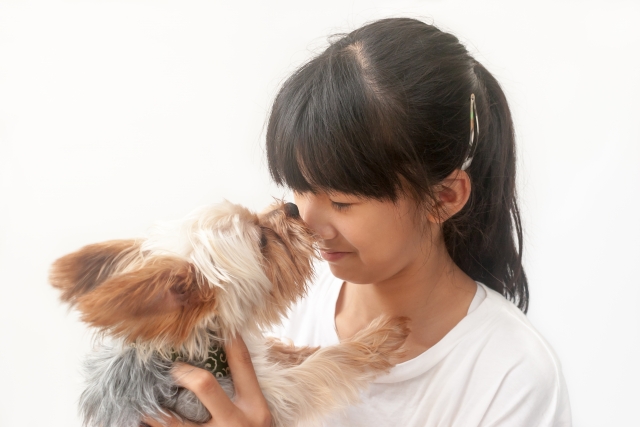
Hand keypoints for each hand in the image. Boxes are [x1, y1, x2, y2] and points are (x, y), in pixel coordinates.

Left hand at [142, 336, 271, 426]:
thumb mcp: (261, 419)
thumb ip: (246, 393)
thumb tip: (230, 357)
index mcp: (256, 409)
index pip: (242, 365)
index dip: (230, 340)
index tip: (218, 324)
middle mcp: (238, 424)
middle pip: (206, 385)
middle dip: (184, 371)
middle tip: (171, 367)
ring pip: (175, 423)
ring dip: (153, 412)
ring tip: (138, 405)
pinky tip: (141, 424)